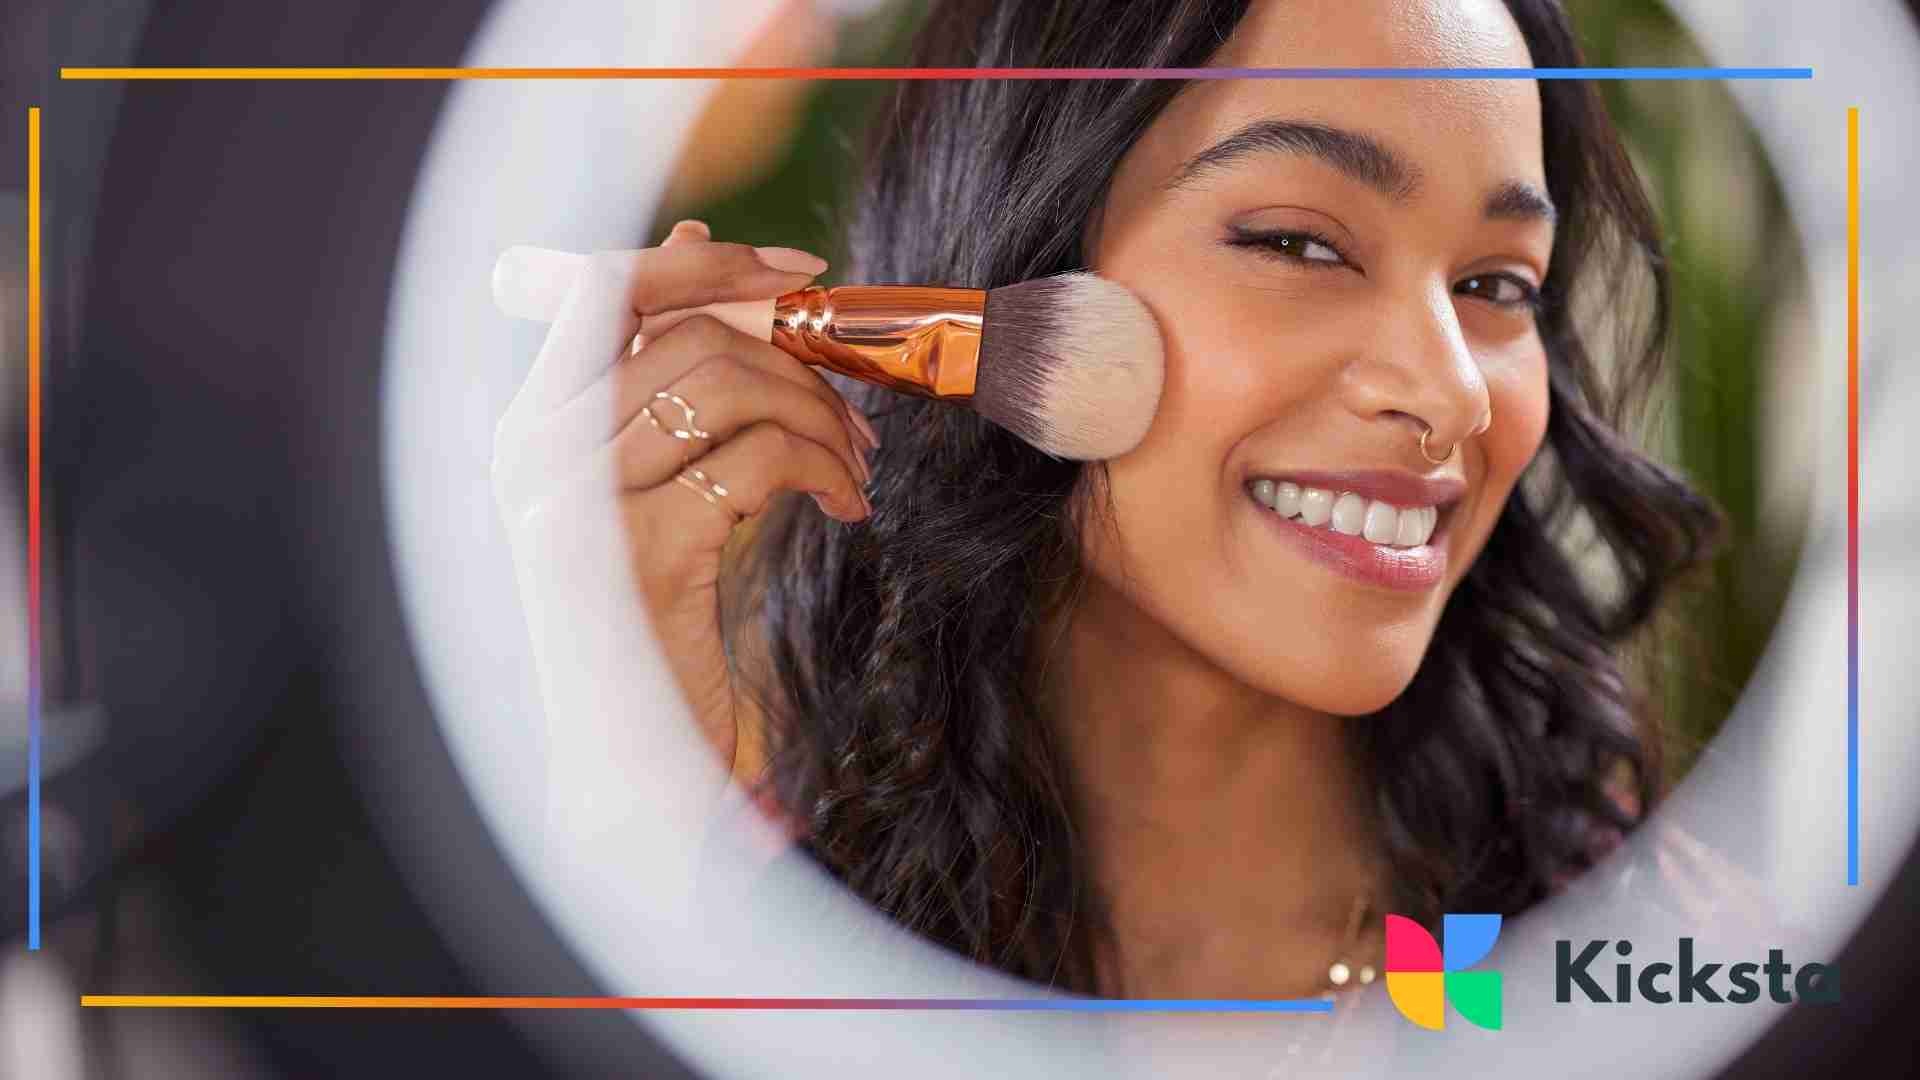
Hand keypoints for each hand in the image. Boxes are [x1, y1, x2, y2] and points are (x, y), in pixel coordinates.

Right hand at [492, 221, 875, 795]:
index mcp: (528, 428)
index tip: (802, 274)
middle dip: (796, 355)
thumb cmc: (644, 632)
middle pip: (686, 327)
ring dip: (819, 411)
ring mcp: (578, 500)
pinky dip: (825, 467)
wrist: (630, 771)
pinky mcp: (639, 550)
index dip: (711, 264)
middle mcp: (533, 452)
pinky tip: (847, 505)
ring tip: (854, 463)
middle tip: (856, 413)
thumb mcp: (643, 489)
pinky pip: (759, 457)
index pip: (605, 285)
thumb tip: (692, 241)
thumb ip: (657, 377)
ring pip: (727, 380)